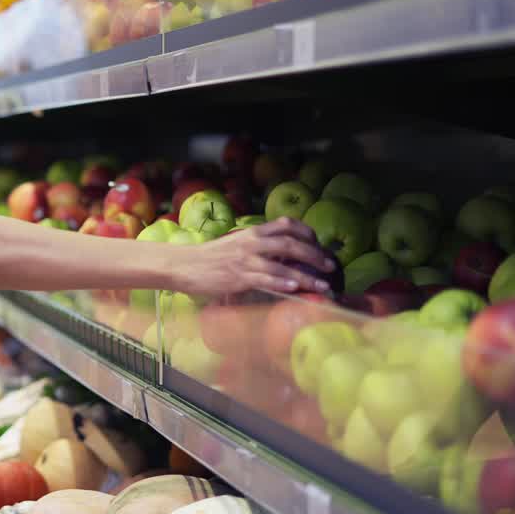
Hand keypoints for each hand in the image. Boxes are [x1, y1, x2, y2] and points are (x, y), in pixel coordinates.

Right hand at [174, 217, 335, 296]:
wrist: (184, 265)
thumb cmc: (210, 257)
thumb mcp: (235, 244)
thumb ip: (256, 245)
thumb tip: (279, 253)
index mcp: (252, 232)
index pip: (287, 224)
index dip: (307, 233)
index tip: (319, 244)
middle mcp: (252, 242)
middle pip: (292, 244)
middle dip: (315, 255)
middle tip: (329, 266)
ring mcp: (245, 260)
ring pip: (283, 264)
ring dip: (307, 276)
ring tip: (322, 285)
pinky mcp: (238, 277)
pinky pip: (265, 279)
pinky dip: (282, 282)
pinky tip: (295, 288)